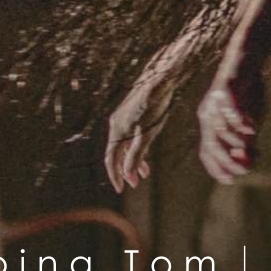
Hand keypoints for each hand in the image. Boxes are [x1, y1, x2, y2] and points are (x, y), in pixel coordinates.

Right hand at [104, 74, 174, 192]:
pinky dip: (136, 148)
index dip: (115, 176)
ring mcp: (122, 119)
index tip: (121, 189)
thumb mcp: (146, 135)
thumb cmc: (154, 107)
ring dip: (132, 160)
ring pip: (124, 146)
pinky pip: (129, 137)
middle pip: (116, 154)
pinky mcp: (130, 115)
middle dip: (125, 170)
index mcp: (117, 131)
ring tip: (145, 173)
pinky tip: (145, 154)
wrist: (158, 80)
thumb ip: (136, 155)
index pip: (111, 159)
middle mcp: (115, 125)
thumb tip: (128, 176)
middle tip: (135, 184)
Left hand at [197, 55, 264, 182]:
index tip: (230, 181)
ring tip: (251, 146)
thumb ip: (246, 139)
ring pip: (220, 129)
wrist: (247, 59)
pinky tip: (252, 129)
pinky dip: (239, 122)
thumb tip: (249, 161)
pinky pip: (229, 109)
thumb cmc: (248, 90)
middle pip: (211, 145)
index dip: (216, 168)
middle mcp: (207, 114)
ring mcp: (214, 102)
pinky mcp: (224, 89)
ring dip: (235, 142)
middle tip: (243, 171)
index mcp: (209, 123)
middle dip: (226, 161)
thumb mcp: (248, 119)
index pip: (206, 152)